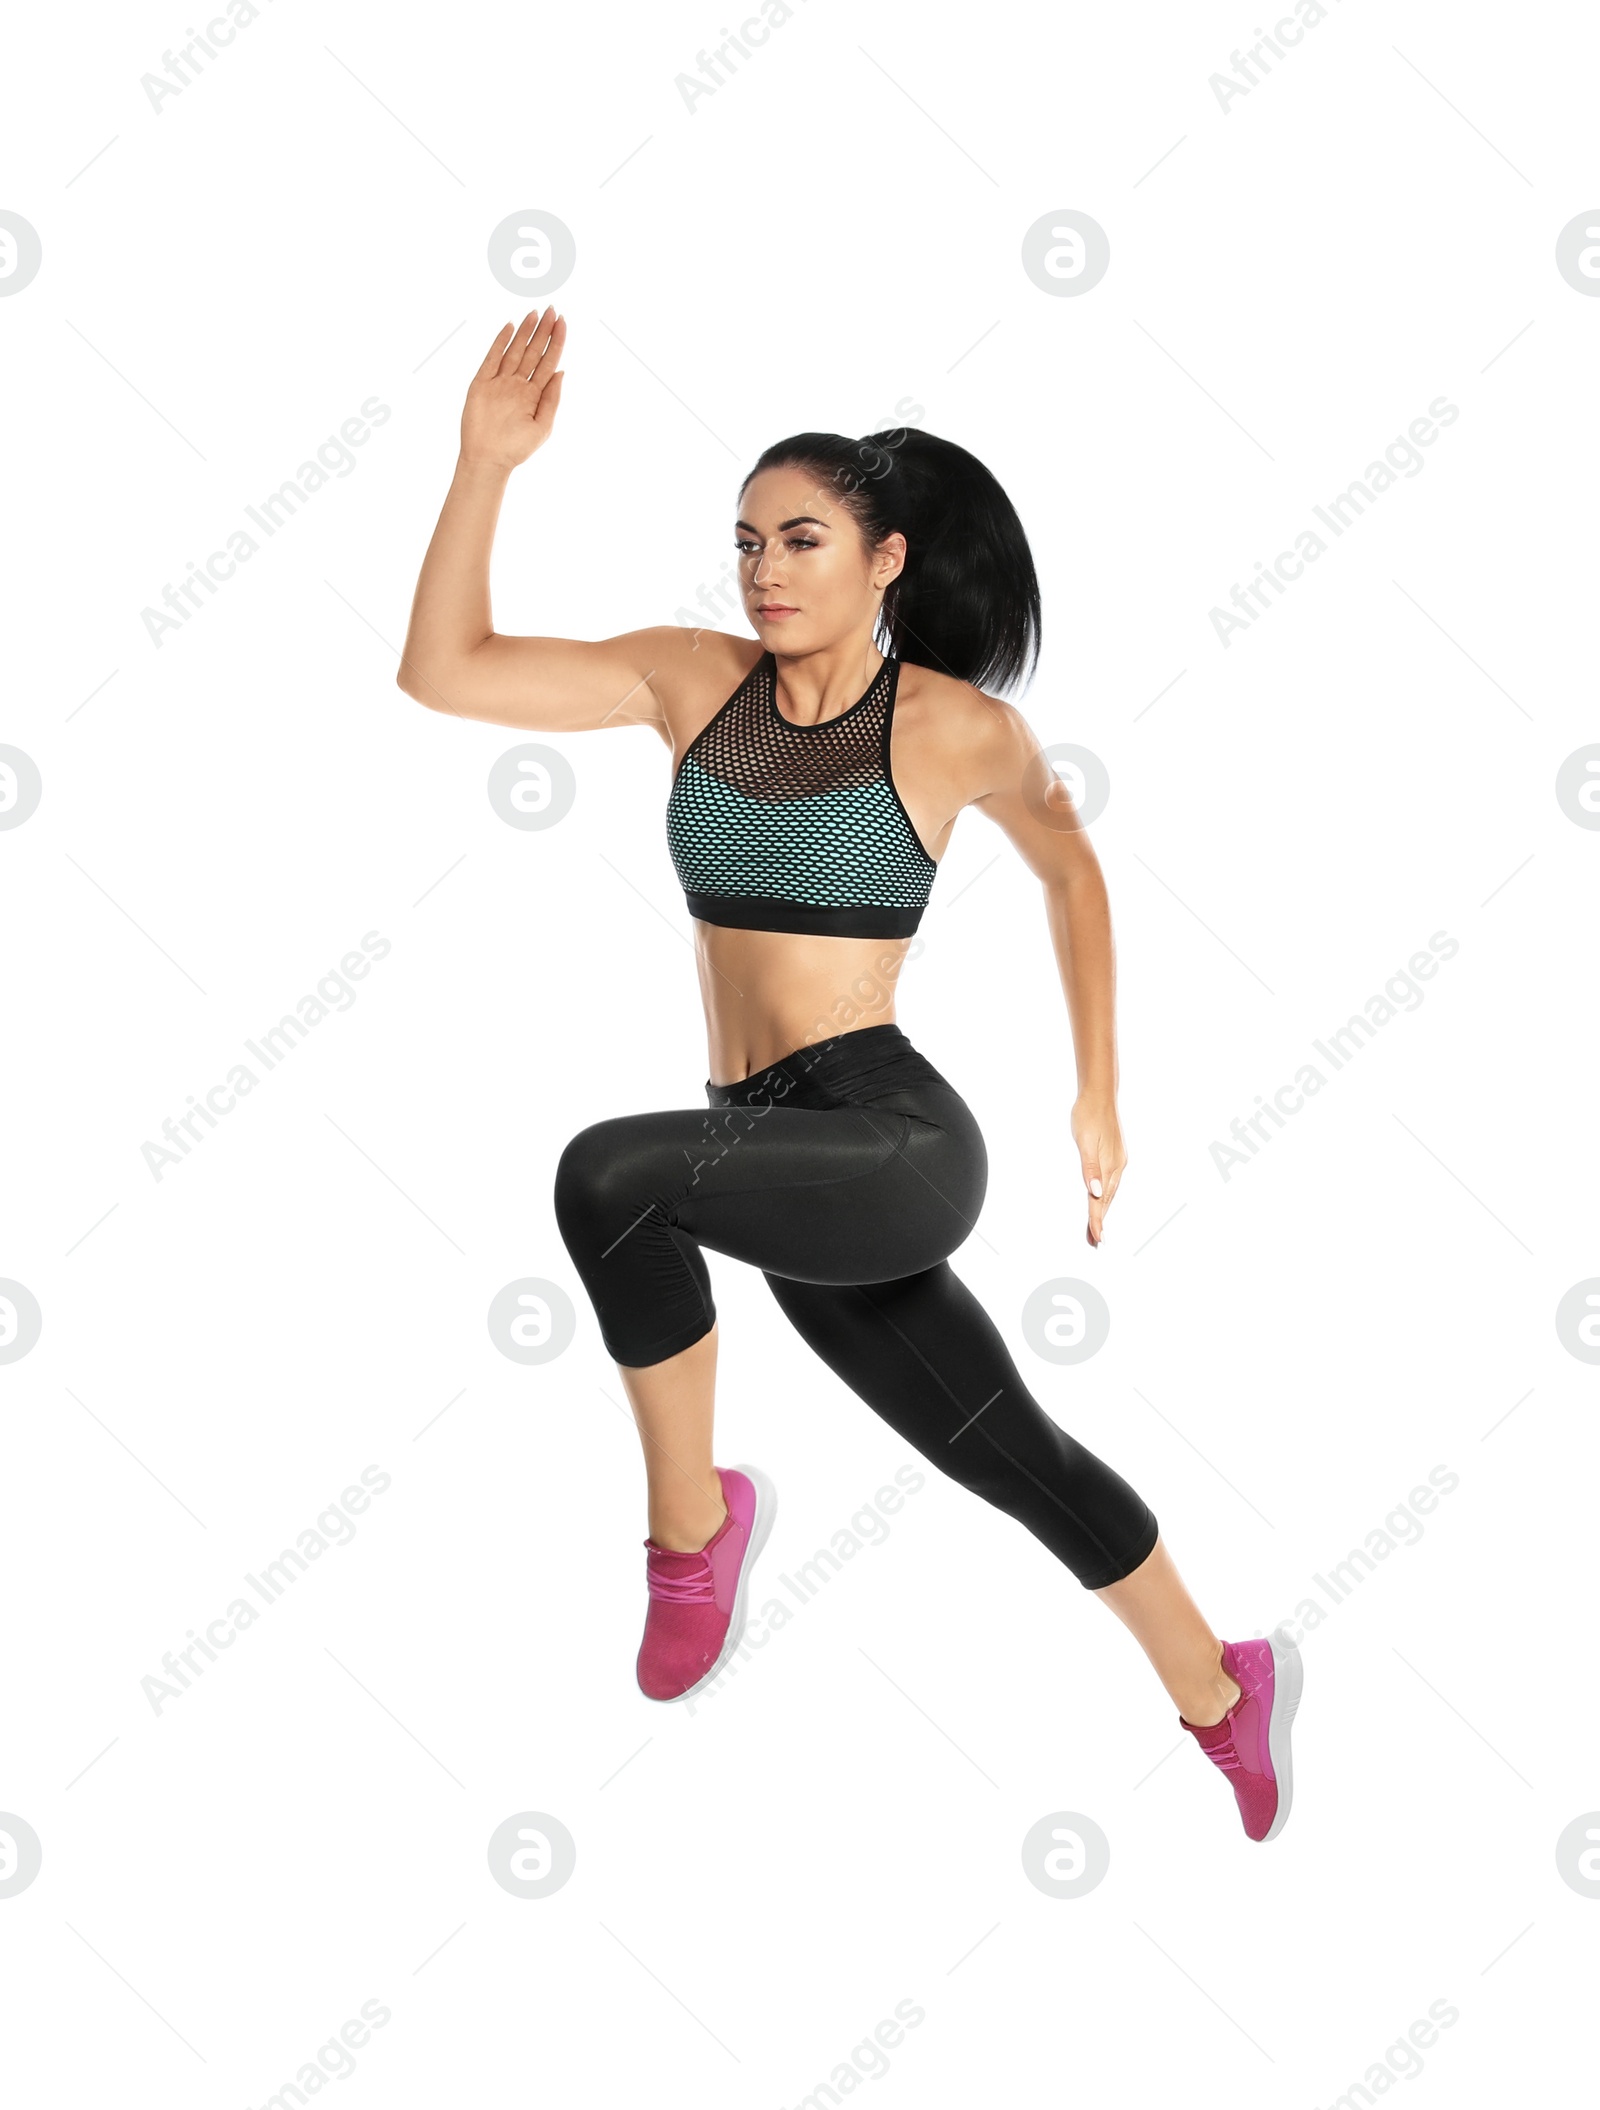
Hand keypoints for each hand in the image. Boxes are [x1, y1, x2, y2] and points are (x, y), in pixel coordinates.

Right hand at [460, 307, 566, 470]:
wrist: (488, 460)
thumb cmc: (516, 449)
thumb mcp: (543, 426)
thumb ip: (552, 398)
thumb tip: (561, 371)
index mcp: (534, 394)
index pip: (548, 361)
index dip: (556, 342)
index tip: (563, 322)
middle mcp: (518, 384)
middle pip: (533, 351)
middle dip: (544, 331)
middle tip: (553, 310)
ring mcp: (500, 382)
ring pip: (514, 350)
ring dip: (525, 332)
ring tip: (536, 313)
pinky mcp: (481, 383)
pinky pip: (492, 358)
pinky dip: (500, 342)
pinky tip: (509, 327)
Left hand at [1072, 1092, 1125, 1246]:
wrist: (1099, 1095)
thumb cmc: (1088, 1116)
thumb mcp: (1084, 1141)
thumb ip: (1089, 1168)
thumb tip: (1094, 1193)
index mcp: (1109, 1165)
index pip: (1100, 1200)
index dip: (1097, 1220)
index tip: (1096, 1238)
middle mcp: (1117, 1166)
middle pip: (1107, 1200)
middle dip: (1100, 1221)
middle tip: (1095, 1242)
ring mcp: (1117, 1161)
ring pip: (1109, 1193)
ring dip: (1102, 1210)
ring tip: (1096, 1228)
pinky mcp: (1114, 1156)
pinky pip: (1110, 1183)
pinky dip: (1105, 1196)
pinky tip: (1101, 1200)